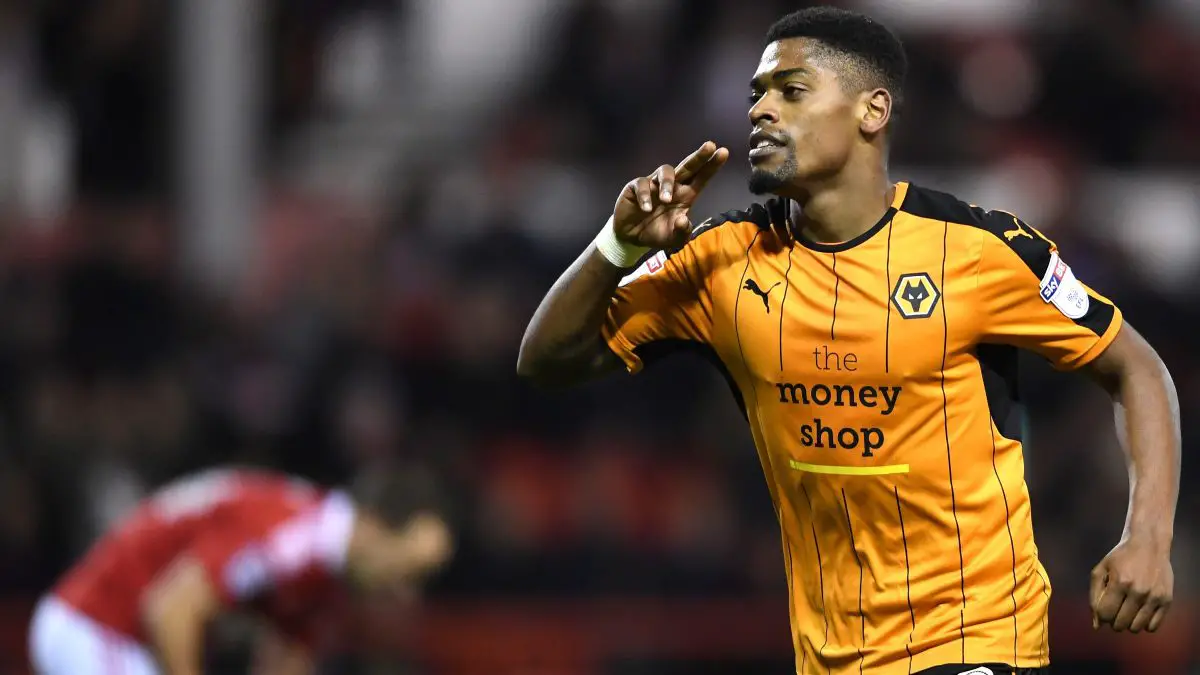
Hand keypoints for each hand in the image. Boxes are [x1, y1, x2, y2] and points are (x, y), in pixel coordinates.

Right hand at [613, 141, 728, 249]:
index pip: (701, 177)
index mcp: (686, 195)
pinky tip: (646, 209)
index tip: (724, 152)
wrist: (631, 237)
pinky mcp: (636, 187)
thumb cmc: (657, 233)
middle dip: (699, 156)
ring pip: (665, 171)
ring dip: (667, 183)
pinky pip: (642, 184)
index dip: (712, 165)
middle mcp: (673, 186)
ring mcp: (654, 184)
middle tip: (710, 145)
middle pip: (688, 166)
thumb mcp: (674, 239)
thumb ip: (682, 232)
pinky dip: (645, 196)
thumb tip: (683, 220)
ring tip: (666, 200)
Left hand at [1090, 536, 1172, 632]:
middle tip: (1116, 608)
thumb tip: (1096, 625)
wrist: (1149, 544)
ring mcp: (1155, 597)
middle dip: (1113, 620)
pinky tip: (1140, 611)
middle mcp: (1139, 591)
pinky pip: (1153, 627)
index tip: (1104, 607)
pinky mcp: (1167, 600)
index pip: (1105, 615)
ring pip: (1136, 628)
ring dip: (1128, 623)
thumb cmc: (1120, 558)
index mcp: (1120, 582)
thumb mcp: (1100, 570)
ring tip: (1127, 609)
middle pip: (1120, 624)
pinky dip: (1143, 624)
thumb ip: (1094, 597)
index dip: (1101, 615)